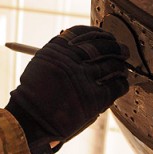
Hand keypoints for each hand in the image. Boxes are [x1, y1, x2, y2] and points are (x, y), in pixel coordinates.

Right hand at [5, 25, 129, 146]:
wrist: (29, 120)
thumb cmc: (34, 95)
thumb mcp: (41, 66)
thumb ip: (59, 55)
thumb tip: (80, 47)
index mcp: (57, 49)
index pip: (84, 33)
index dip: (98, 34)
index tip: (106, 37)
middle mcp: (71, 60)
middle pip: (102, 46)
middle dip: (116, 47)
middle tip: (123, 50)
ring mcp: (83, 78)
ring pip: (113, 65)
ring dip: (121, 66)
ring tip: (122, 69)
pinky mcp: (94, 98)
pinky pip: (117, 86)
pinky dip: (122, 84)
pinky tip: (121, 84)